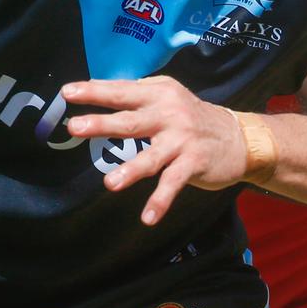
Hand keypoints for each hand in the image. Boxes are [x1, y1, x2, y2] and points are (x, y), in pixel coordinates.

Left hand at [62, 76, 246, 225]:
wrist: (239, 137)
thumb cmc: (191, 116)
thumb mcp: (166, 95)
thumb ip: (136, 95)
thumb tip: (94, 89)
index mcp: (157, 93)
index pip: (120, 91)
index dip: (93, 91)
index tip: (67, 93)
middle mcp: (169, 113)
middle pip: (130, 120)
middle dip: (101, 124)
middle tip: (74, 128)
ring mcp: (182, 139)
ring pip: (151, 156)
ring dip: (131, 170)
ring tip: (110, 184)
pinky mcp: (194, 163)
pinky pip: (173, 183)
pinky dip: (161, 201)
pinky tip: (148, 217)